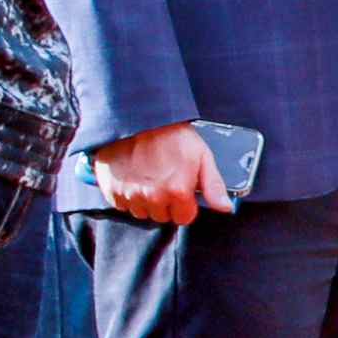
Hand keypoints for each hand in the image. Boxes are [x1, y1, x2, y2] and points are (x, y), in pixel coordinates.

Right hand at [90, 122, 234, 225]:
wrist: (136, 119)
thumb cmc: (171, 134)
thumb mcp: (202, 155)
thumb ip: (214, 185)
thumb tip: (226, 208)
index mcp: (177, 191)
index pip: (184, 218)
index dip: (185, 205)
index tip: (182, 192)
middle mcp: (153, 197)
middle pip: (163, 216)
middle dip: (166, 203)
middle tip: (164, 179)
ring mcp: (130, 195)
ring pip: (142, 212)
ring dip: (146, 200)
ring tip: (148, 176)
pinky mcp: (112, 191)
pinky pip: (123, 205)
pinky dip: (127, 195)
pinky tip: (133, 177)